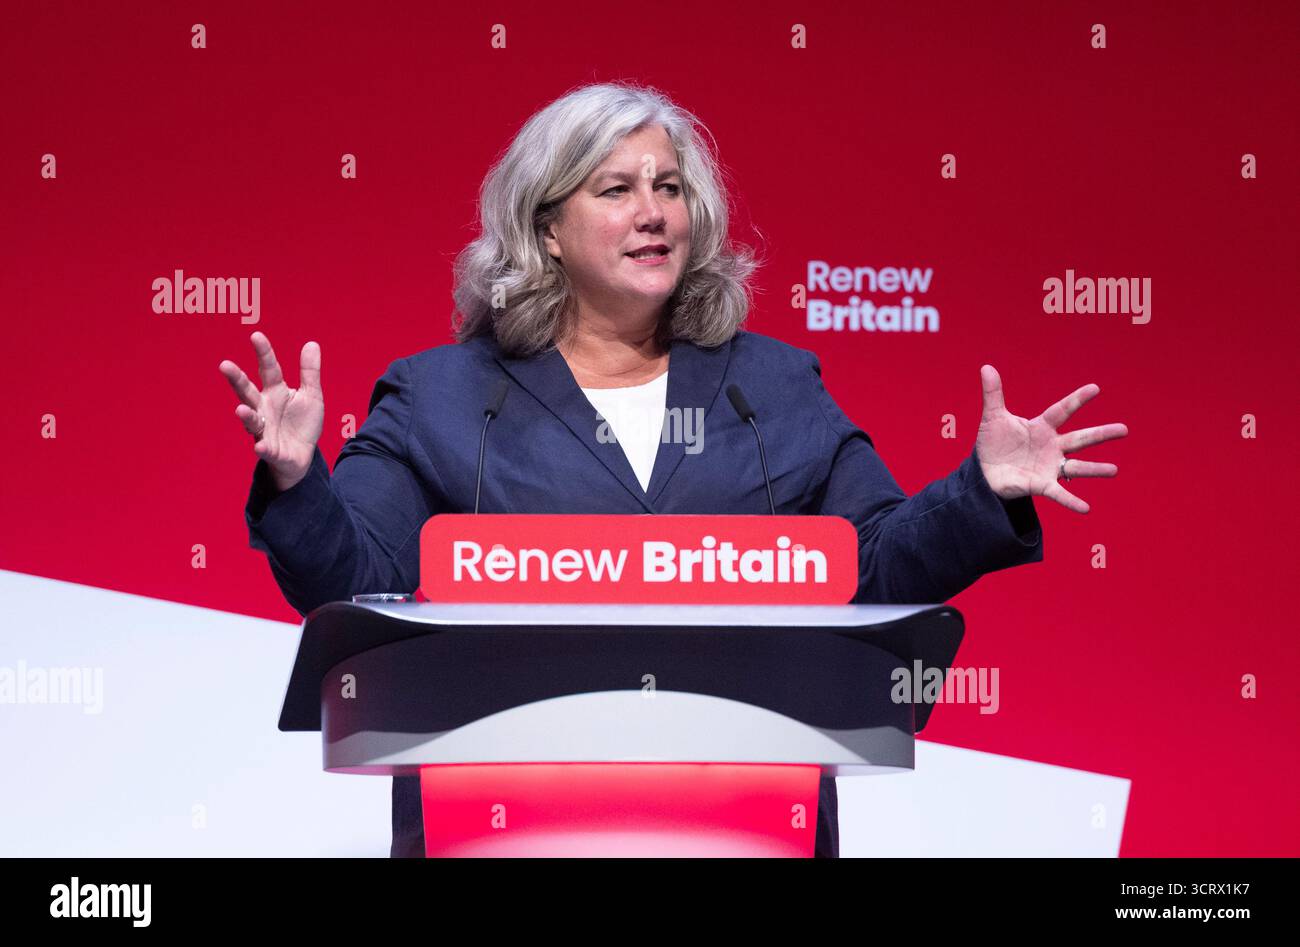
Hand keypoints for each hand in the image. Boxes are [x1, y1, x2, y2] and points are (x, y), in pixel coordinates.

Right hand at [219, 332, 323, 491]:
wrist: (303, 455)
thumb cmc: (302, 423)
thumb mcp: (311, 396)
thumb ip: (309, 372)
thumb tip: (311, 343)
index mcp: (275, 392)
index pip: (269, 369)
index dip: (263, 353)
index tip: (256, 336)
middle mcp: (264, 408)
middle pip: (248, 391)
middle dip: (237, 379)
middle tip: (225, 365)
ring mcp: (264, 430)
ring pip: (251, 421)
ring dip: (246, 415)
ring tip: (241, 409)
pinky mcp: (271, 451)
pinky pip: (266, 449)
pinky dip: (263, 448)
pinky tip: (260, 446)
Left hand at [973, 364, 1127, 513]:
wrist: (984, 471)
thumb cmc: (993, 443)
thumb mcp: (992, 417)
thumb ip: (993, 393)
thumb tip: (986, 367)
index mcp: (1042, 427)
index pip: (1062, 410)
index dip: (1077, 400)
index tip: (1095, 389)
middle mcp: (1052, 446)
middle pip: (1080, 439)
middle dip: (1101, 434)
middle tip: (1125, 430)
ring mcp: (1049, 467)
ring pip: (1076, 467)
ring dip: (1095, 469)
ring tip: (1114, 470)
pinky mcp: (1041, 485)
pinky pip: (1059, 494)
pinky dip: (1072, 501)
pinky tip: (1086, 508)